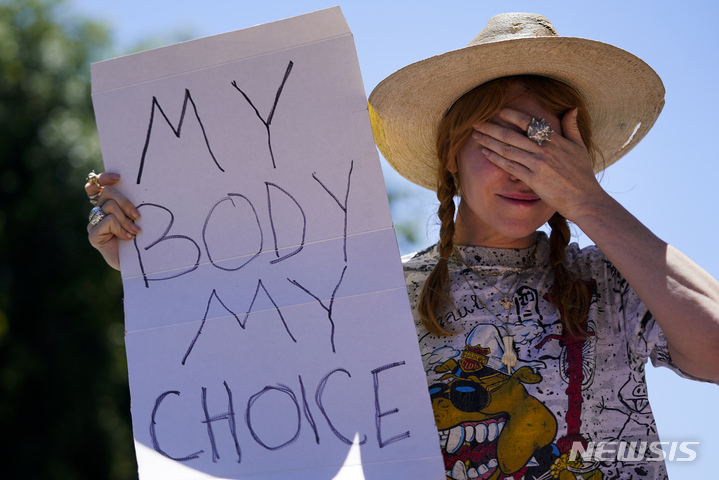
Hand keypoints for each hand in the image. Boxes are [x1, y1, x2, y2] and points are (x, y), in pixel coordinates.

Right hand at [85, 172, 140, 270]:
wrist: (138, 263)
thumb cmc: (140, 239)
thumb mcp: (137, 218)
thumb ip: (131, 204)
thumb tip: (141, 189)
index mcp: (107, 205)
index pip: (96, 185)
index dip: (104, 178)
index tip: (118, 178)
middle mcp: (98, 212)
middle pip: (107, 193)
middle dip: (126, 202)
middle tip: (137, 215)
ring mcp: (93, 223)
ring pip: (109, 207)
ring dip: (126, 219)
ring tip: (135, 231)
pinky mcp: (93, 235)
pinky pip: (108, 221)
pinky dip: (121, 228)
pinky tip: (127, 238)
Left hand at [471, 107, 607, 221]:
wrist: (584, 199)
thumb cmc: (582, 175)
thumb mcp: (579, 147)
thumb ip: (572, 127)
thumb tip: (573, 108)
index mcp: (555, 140)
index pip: (529, 123)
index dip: (511, 115)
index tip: (497, 111)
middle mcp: (545, 150)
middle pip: (512, 135)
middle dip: (492, 127)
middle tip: (476, 122)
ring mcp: (538, 164)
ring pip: (508, 149)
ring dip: (489, 141)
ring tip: (476, 135)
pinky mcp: (533, 179)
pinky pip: (510, 166)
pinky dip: (496, 158)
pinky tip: (485, 152)